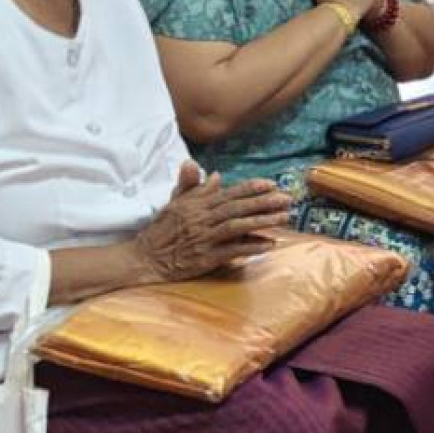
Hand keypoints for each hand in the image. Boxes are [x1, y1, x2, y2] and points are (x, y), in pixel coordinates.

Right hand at [135, 163, 295, 282]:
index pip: (228, 193)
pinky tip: (269, 244)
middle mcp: (202, 219)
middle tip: (287, 199)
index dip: (251, 188)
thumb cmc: (162, 230)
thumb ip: (195, 188)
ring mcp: (204, 238)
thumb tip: (216, 174)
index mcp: (196, 205)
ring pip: (237, 226)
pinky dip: (251, 246)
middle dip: (264, 202)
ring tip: (284, 218)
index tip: (272, 184)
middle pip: (237, 208)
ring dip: (262, 222)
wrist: (145, 258)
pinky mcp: (205, 258)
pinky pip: (232, 250)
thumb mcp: (175, 204)